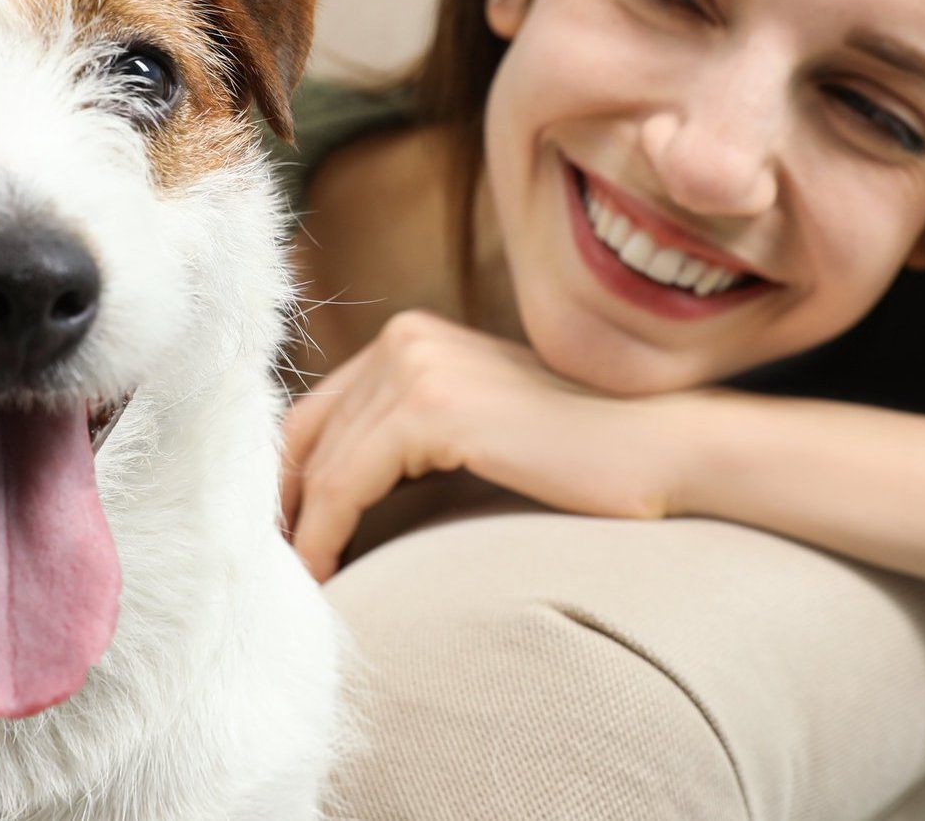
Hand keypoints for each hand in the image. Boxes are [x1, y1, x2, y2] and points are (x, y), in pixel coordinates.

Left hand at [279, 309, 705, 581]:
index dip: (283, 483)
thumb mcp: (472, 430)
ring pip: (321, 466)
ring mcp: (416, 366)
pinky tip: (322, 576)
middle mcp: (403, 337)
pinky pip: (346, 485)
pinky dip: (324, 536)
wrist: (658, 450)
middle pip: (304, 437)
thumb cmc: (574, 456)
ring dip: (298, 532)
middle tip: (266, 574)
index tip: (273, 543)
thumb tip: (323, 492)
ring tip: (292, 589)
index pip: (312, 414)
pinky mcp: (431, 409)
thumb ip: (405, 438)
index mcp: (409, 336)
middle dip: (280, 507)